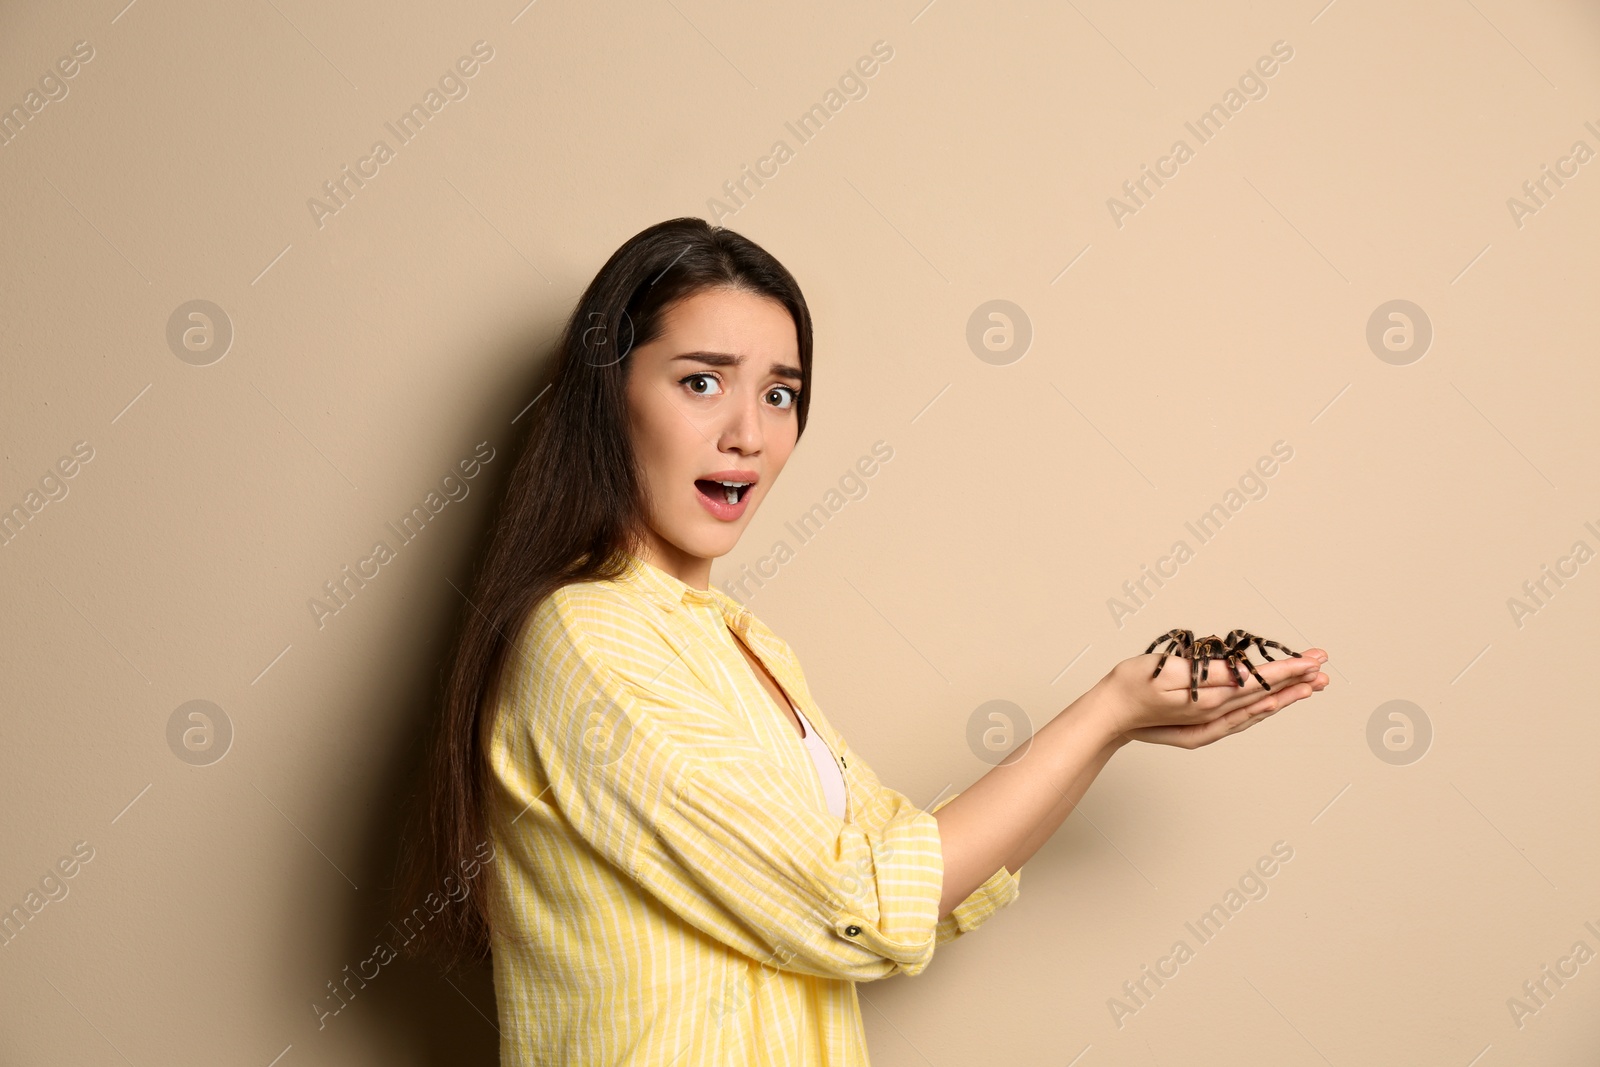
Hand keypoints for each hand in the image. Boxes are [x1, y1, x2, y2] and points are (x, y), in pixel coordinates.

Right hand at [1089, 646, 1329, 749]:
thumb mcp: (1165, 671)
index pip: (1258, 680)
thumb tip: (1243, 674)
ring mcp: (1210, 722)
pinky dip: (1264, 708)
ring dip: (1287, 695)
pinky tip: (1275, 703)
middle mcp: (1215, 713)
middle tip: (1326, 668)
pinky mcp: (1203, 726)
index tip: (1314, 660)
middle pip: (1264, 694)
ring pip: (1258, 708)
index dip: (1288, 669)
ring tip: (1313, 686)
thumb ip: (1206, 674)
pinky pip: (1243, 717)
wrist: (1110, 714)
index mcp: (1209, 699)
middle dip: (1297, 680)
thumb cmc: (1131, 685)